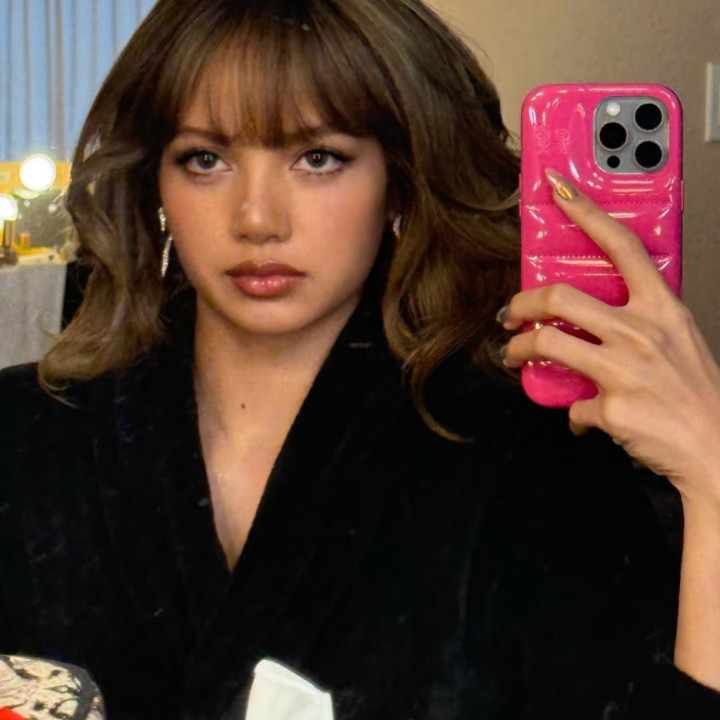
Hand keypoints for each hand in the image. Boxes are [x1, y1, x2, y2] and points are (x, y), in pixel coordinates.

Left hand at [499, 170, 719, 505]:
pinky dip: (573, 415)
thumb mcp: (678, 339)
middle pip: (560, 297)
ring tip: (514, 355)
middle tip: (511, 313)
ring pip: (547, 344)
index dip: (586, 212)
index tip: (558, 189)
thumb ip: (640, 320)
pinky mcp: (612, 408)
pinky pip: (573, 407)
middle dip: (522, 303)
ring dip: (520, 350)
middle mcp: (642, 332)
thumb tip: (595, 321)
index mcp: (663, 308)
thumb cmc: (696, 393)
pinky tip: (583, 419)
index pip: (621, 245)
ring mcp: (625, 370)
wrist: (717, 449)